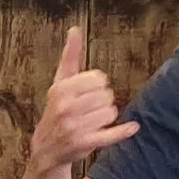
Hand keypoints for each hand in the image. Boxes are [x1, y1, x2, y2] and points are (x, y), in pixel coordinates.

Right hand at [28, 26, 140, 173]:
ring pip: (111, 113)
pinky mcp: (84, 143)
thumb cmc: (57, 110)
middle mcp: (65, 108)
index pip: (98, 79)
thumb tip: (75, 29)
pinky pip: (110, 134)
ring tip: (94, 121)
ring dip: (107, 117)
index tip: (90, 92)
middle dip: (103, 102)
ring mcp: (74, 127)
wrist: (45, 148)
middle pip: (106, 95)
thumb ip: (70, 56)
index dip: (98, 85)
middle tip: (91, 109)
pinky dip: (123, 131)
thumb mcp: (60, 82)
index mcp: (61, 89)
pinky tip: (133, 128)